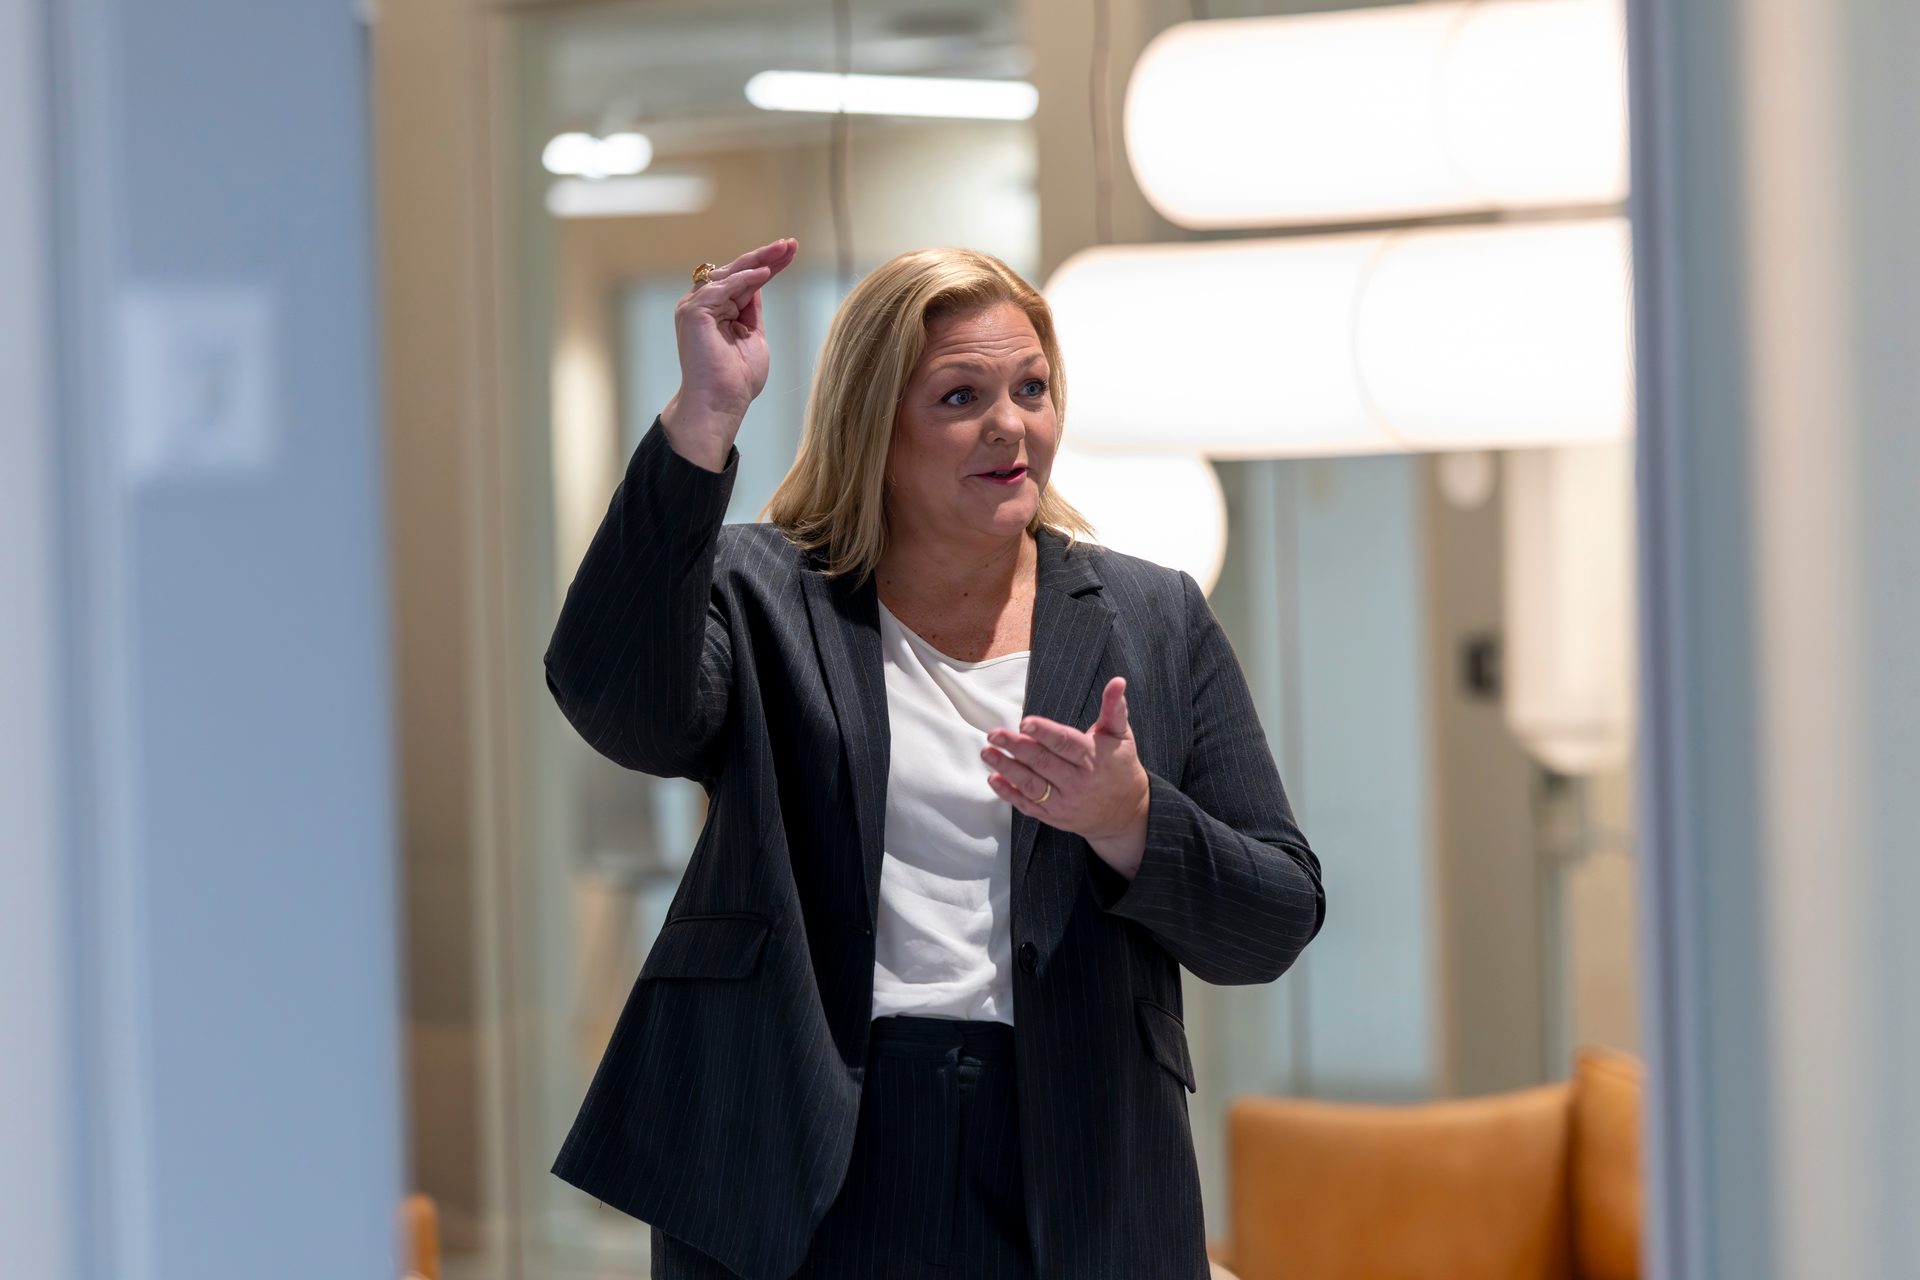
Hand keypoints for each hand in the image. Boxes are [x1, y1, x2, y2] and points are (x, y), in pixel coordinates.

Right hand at [667, 237, 797, 435]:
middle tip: (790, 243)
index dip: (767, 266)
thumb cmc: (738, 379)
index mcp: (716, 310)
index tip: (790, 252)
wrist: (721, 403)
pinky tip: (765, 273)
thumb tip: (759, 282)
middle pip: (737, 271)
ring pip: (730, 273)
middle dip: (765, 256)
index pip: (744, 281)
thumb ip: (752, 309)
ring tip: (783, 250)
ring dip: (758, 261)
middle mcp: (703, 305)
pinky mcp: (693, 312)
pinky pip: (721, 287)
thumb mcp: (753, 336)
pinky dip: (744, 279)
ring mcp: (694, 307)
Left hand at [981, 676, 1150, 872]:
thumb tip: (1117, 681)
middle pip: (1043, 763)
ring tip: (988, 753)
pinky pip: (1028, 805)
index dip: (1044, 732)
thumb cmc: (1120, 766)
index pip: (1065, 743)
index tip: (1024, 723)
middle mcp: (1078, 782)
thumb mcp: (1121, 735)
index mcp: (1092, 757)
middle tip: (994, 734)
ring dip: (1007, 769)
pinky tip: (993, 779)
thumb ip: (1114, 708)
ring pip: (1032, 785)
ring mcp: (1065, 801)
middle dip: (1016, 747)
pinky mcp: (1054, 816)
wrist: (1126, 811)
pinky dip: (1009, 793)